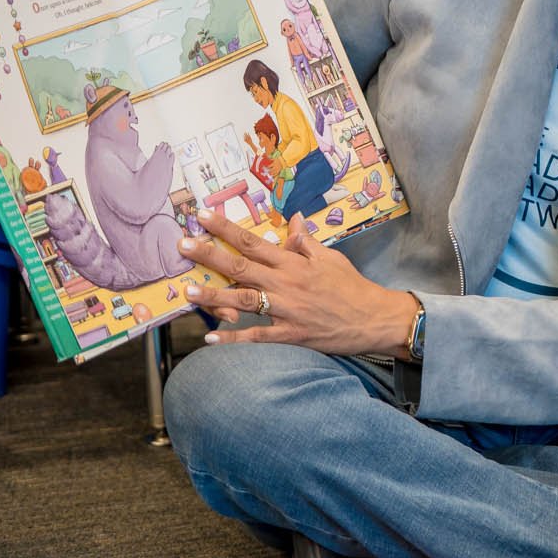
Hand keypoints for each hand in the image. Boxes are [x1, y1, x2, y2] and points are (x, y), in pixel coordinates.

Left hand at [179, 207, 416, 356]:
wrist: (375, 318)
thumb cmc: (352, 287)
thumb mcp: (330, 258)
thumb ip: (306, 242)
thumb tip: (293, 221)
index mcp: (295, 262)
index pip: (254, 242)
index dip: (226, 229)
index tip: (202, 217)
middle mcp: (287, 284)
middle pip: (242, 267)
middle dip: (210, 255)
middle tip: (183, 245)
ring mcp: (288, 310)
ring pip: (245, 300)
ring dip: (215, 296)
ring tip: (189, 291)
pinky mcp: (292, 334)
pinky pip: (258, 336)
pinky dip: (235, 339)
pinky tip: (211, 339)